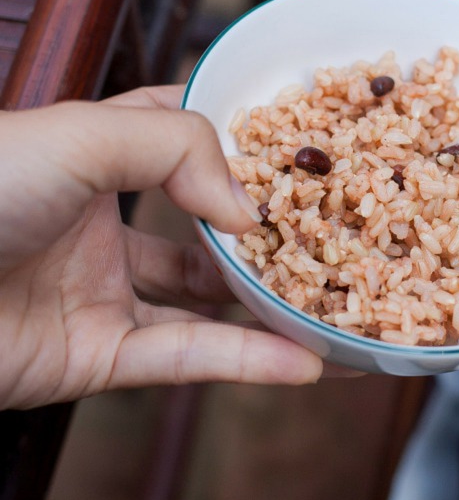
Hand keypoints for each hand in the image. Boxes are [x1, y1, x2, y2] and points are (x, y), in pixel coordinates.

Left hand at [0, 86, 322, 408]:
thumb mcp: (75, 136)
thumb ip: (174, 149)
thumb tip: (249, 212)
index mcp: (91, 157)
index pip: (176, 135)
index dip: (238, 138)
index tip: (305, 147)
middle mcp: (101, 224)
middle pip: (206, 229)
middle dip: (272, 236)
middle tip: (343, 240)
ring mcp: (102, 293)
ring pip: (208, 303)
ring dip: (274, 310)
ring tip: (342, 311)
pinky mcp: (97, 357)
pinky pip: (186, 360)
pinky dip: (247, 363)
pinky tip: (305, 364)